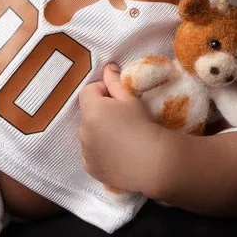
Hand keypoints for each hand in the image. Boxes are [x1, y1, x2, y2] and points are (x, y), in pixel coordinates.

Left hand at [77, 62, 167, 195]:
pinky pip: (91, 154)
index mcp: (92, 111)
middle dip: (101, 113)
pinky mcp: (90, 168)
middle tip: (123, 119)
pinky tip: (118, 154)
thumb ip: (115, 82)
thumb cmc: (143, 125)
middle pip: (88, 114)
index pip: (88, 91)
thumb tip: (108, 68)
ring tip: (122, 139)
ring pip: (89, 135)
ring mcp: (85, 151)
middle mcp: (83, 131)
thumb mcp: (131, 100)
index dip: (103, 91)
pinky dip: (100, 152)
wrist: (153, 163)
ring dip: (99, 133)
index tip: (119, 98)